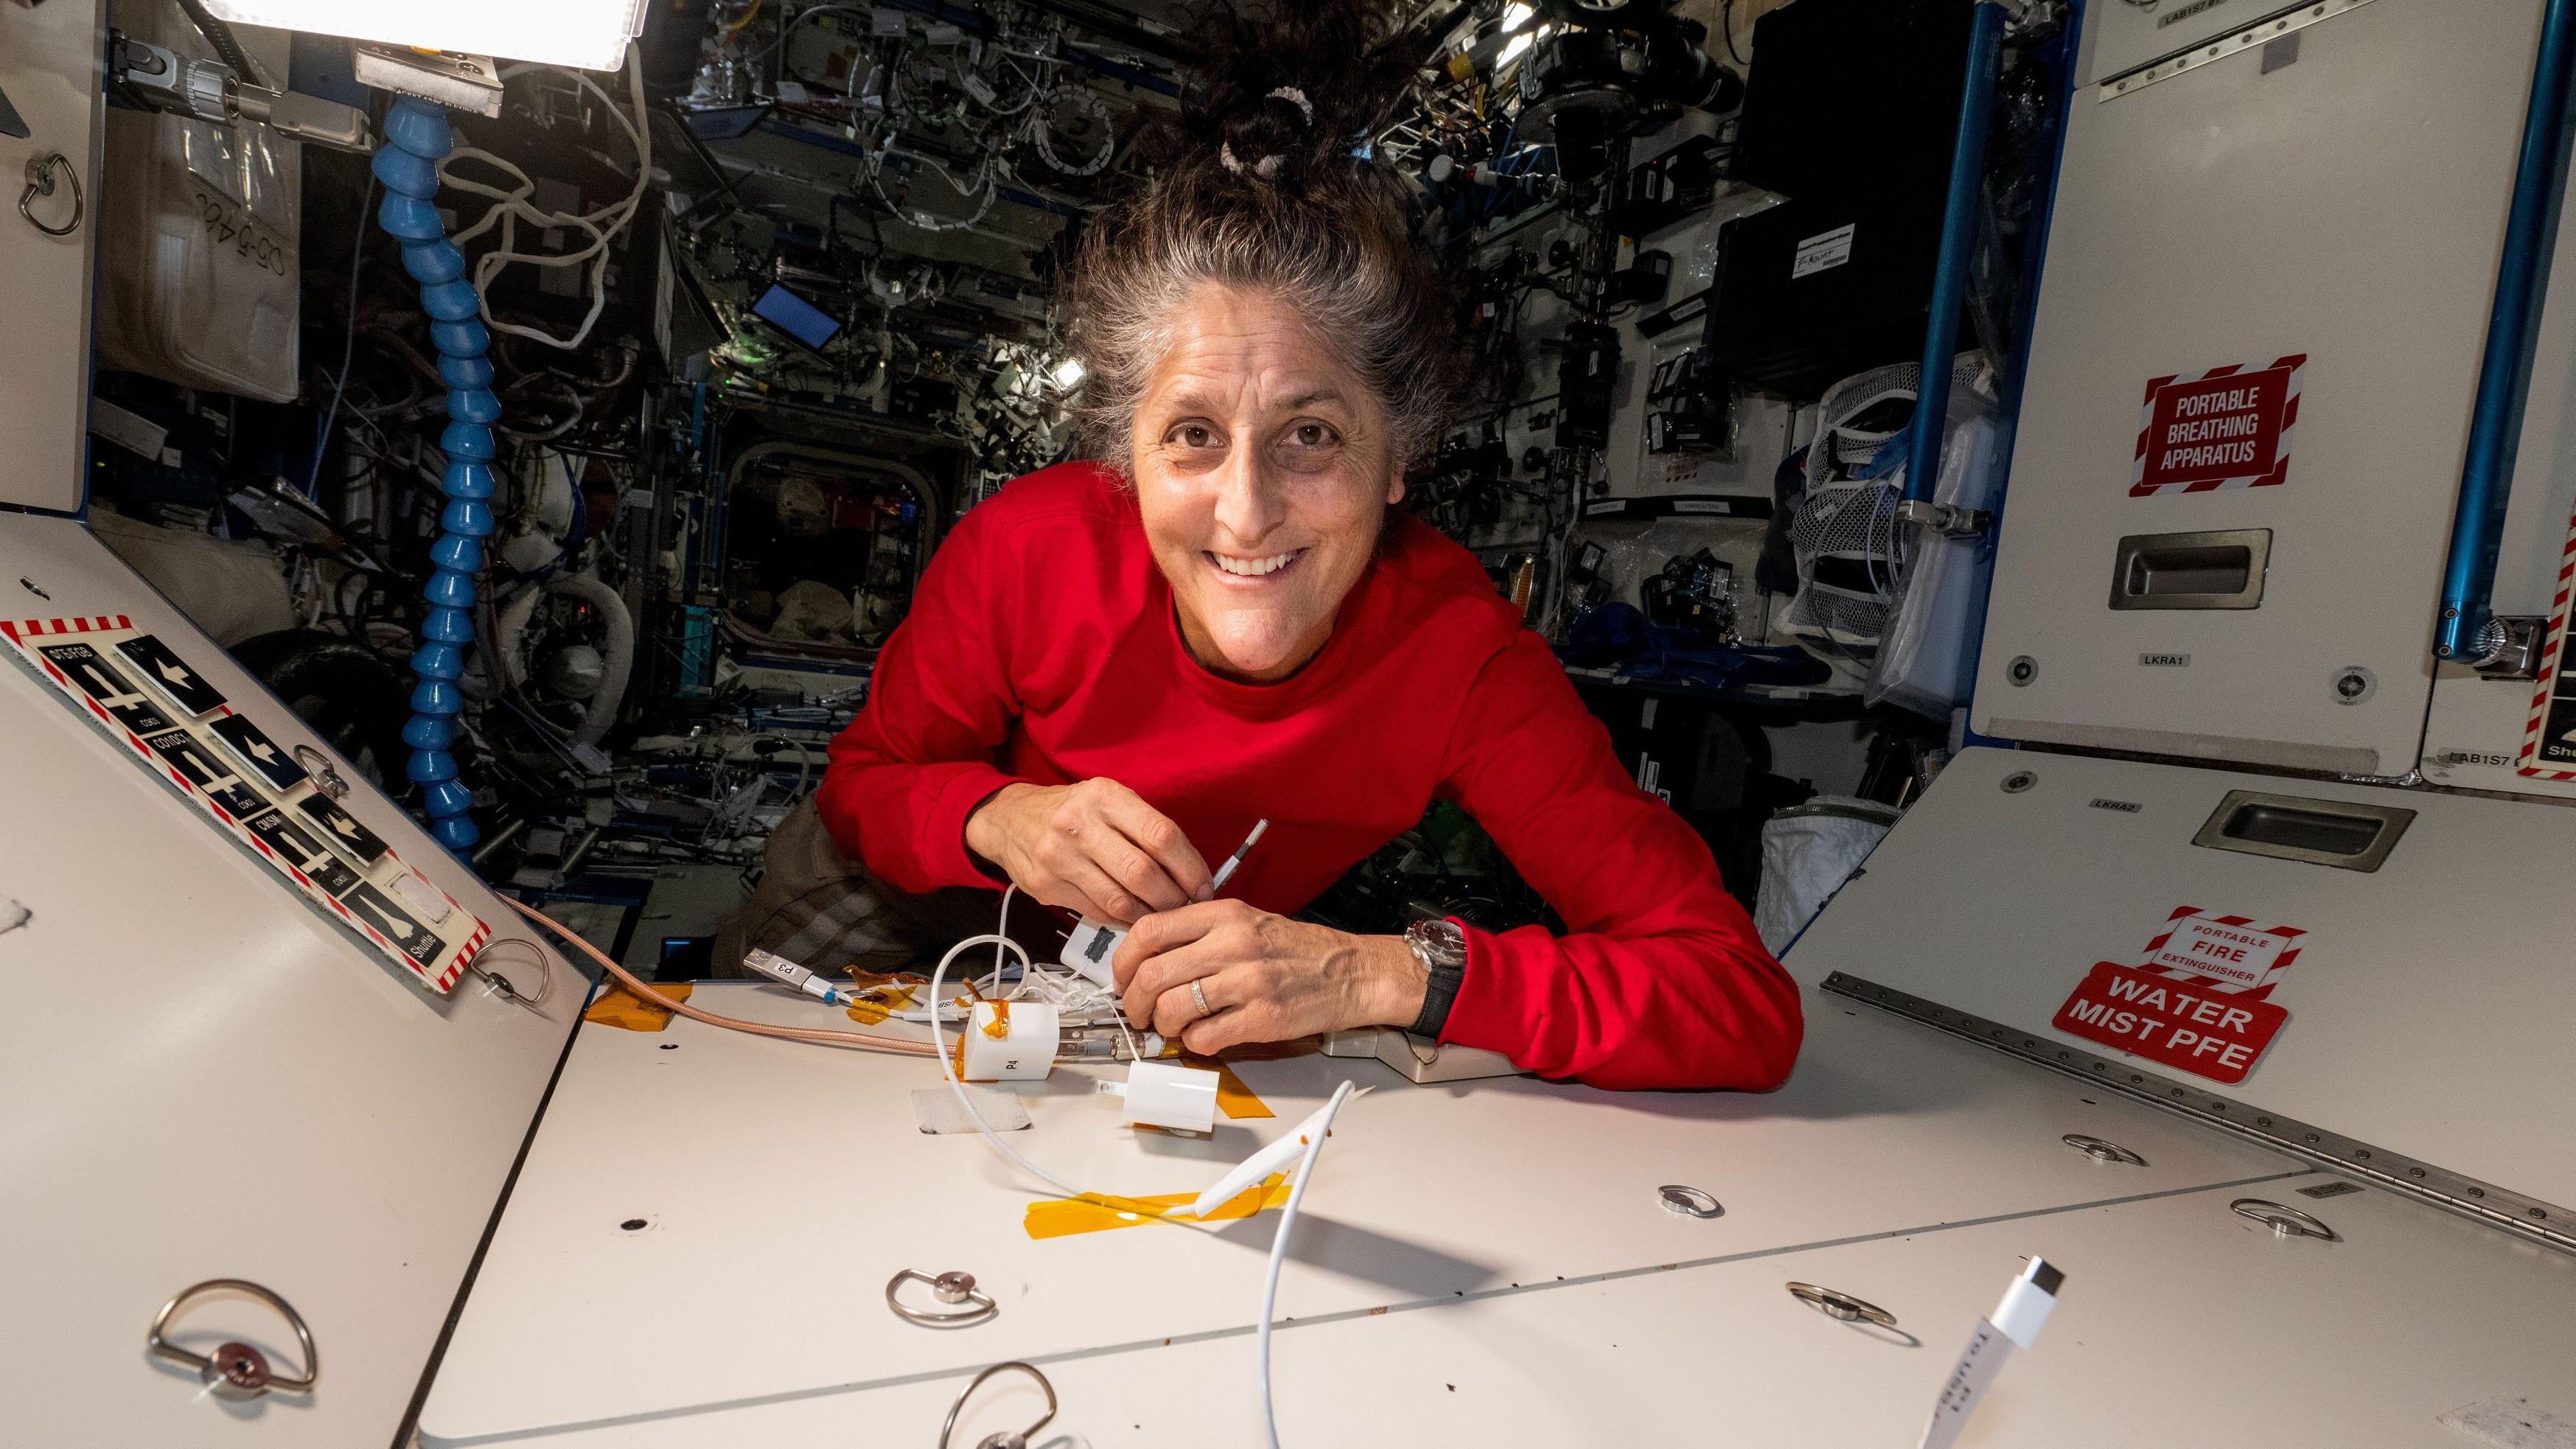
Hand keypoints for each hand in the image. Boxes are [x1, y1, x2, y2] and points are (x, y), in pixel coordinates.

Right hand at [963, 778, 1213, 923]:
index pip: (1161, 836)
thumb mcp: (1108, 800)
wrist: (1009, 820)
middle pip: (1143, 873)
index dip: (1190, 867)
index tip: (1203, 885)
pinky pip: (1098, 913)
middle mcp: (1079, 824)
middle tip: (1186, 906)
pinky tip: (1134, 918)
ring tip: (1162, 915)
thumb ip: (1146, 828)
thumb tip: (1192, 871)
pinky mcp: (1047, 887)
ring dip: (1150, 915)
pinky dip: (1124, 921)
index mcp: (1104, 796)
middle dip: (1173, 897)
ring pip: (1120, 901)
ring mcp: (1059, 858)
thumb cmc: (1072, 811)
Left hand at [1112, 899, 1428, 1054]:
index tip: (1123, 978)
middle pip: (1152, 975)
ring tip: (1172, 1027)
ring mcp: (1248, 981)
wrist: (1351, 972)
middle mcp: (1232, 943)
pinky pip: (1205, 1037)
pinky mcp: (1263, 1018)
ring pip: (1173, 1009)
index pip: (1148, 932)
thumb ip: (1199, 932)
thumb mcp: (1246, 920)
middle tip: (1138, 1014)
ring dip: (1163, 1026)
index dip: (1123, 961)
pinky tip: (1205, 1037)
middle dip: (1134, 1003)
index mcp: (1223, 915)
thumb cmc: (1297, 950)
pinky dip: (1194, 1044)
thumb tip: (1148, 960)